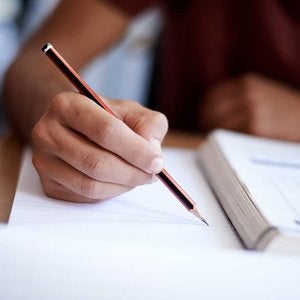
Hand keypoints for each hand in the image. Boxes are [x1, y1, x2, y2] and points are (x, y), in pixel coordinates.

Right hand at [31, 92, 167, 201]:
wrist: (75, 127)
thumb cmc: (105, 118)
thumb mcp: (131, 111)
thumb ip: (149, 124)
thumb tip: (152, 151)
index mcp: (67, 105)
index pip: (105, 131)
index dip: (136, 150)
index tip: (157, 163)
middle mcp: (47, 132)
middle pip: (96, 162)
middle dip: (132, 173)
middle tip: (152, 174)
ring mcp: (44, 160)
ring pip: (90, 185)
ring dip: (123, 186)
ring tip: (139, 177)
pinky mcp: (48, 183)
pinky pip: (85, 196)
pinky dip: (110, 192)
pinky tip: (120, 181)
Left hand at [198, 73, 299, 140]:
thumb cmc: (285, 111)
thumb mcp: (263, 93)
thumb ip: (238, 97)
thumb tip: (209, 113)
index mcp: (246, 82)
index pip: (210, 97)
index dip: (204, 111)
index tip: (204, 121)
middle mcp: (247, 93)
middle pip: (209, 110)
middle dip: (206, 123)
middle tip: (208, 133)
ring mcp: (251, 110)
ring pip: (217, 124)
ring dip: (214, 133)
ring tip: (219, 139)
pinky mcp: (255, 128)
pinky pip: (229, 135)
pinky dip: (225, 140)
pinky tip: (229, 144)